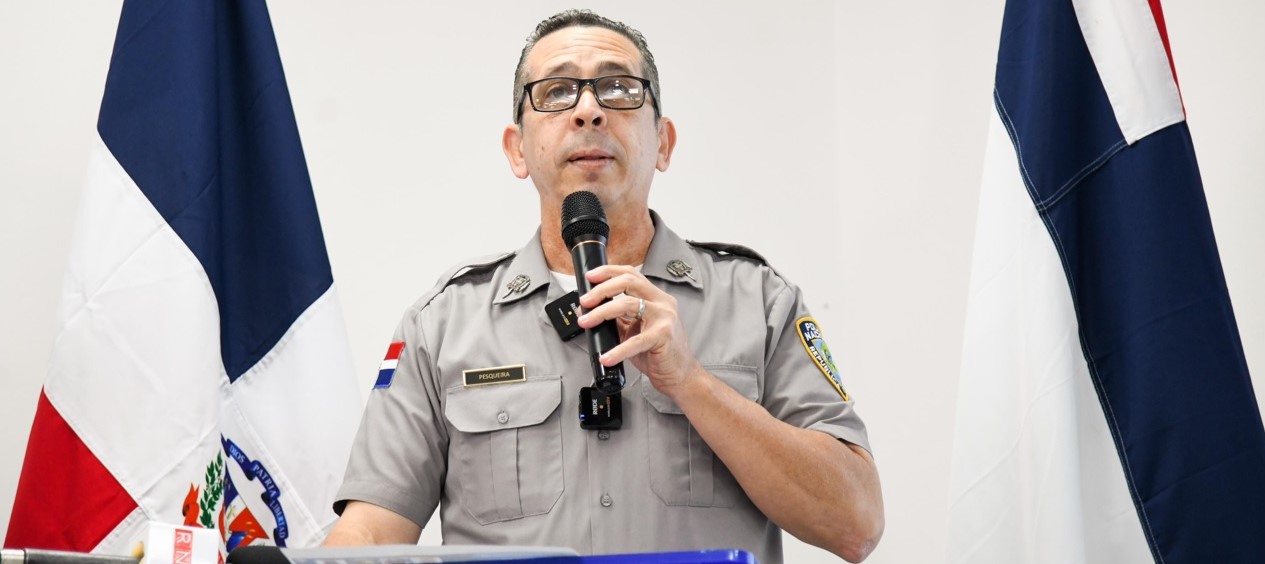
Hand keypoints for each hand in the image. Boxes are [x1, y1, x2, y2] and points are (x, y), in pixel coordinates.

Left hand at [576, 264, 700, 393]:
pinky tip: (607, 357)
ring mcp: (664, 317)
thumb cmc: (659, 352)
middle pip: (629, 281)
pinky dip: (617, 350)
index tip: (590, 277)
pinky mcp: (663, 336)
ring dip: (602, 312)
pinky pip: (635, 341)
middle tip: (585, 301)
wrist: (680, 374)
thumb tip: (591, 310)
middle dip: (602, 289)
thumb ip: (618, 318)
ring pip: (628, 303)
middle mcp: (662, 302)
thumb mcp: (635, 330)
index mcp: (655, 297)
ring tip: (587, 322)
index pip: (631, 274)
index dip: (608, 272)